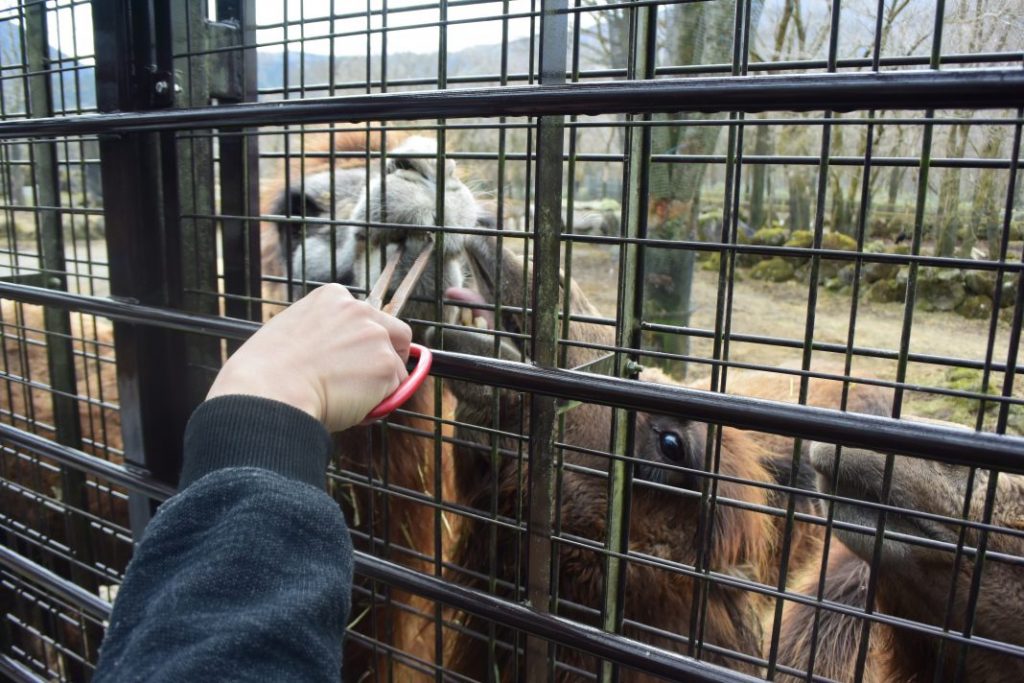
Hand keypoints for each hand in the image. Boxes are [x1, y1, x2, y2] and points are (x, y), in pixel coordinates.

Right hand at [206, 284, 411, 431]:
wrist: (269, 391)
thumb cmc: (267, 371)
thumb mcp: (292, 331)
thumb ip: (323, 333)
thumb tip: (337, 353)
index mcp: (333, 296)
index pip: (365, 316)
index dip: (363, 341)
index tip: (353, 358)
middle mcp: (359, 310)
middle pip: (396, 333)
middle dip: (390, 355)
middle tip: (371, 378)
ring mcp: (376, 336)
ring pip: (396, 367)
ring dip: (380, 385)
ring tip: (348, 399)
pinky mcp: (386, 365)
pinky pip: (395, 392)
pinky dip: (379, 404)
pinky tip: (352, 408)